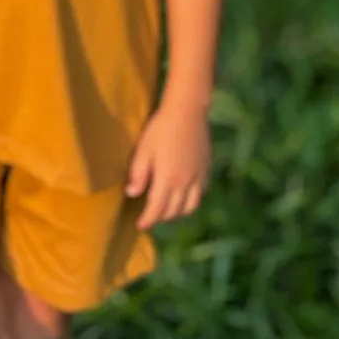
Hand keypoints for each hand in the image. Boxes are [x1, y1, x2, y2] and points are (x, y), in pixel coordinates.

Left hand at [125, 101, 210, 230]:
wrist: (188, 112)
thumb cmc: (161, 129)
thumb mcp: (144, 149)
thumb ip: (138, 173)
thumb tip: (132, 193)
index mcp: (167, 179)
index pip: (157, 209)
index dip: (148, 220)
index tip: (140, 226)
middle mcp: (185, 183)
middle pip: (173, 211)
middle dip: (161, 217)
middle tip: (151, 216)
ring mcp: (198, 178)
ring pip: (190, 207)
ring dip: (177, 212)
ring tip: (167, 209)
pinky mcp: (206, 170)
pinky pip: (200, 194)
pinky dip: (190, 200)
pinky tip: (183, 194)